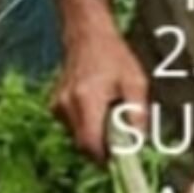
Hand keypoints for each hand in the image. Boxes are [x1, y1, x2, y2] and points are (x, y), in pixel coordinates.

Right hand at [50, 27, 148, 162]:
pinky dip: (86, 125)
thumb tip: (138, 143)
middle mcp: (67, 105)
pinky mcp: (54, 106)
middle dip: (102, 148)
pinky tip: (95, 106)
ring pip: (77, 138)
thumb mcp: (135, 82)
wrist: (87, 34)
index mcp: (87, 99)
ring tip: (107, 113)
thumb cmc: (114, 56)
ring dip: (94, 135)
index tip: (121, 157)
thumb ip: (138, 114)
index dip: (106, 157)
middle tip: (119, 134)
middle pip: (83, 146)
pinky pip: (72, 127)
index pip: (91, 145)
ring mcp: (58, 105)